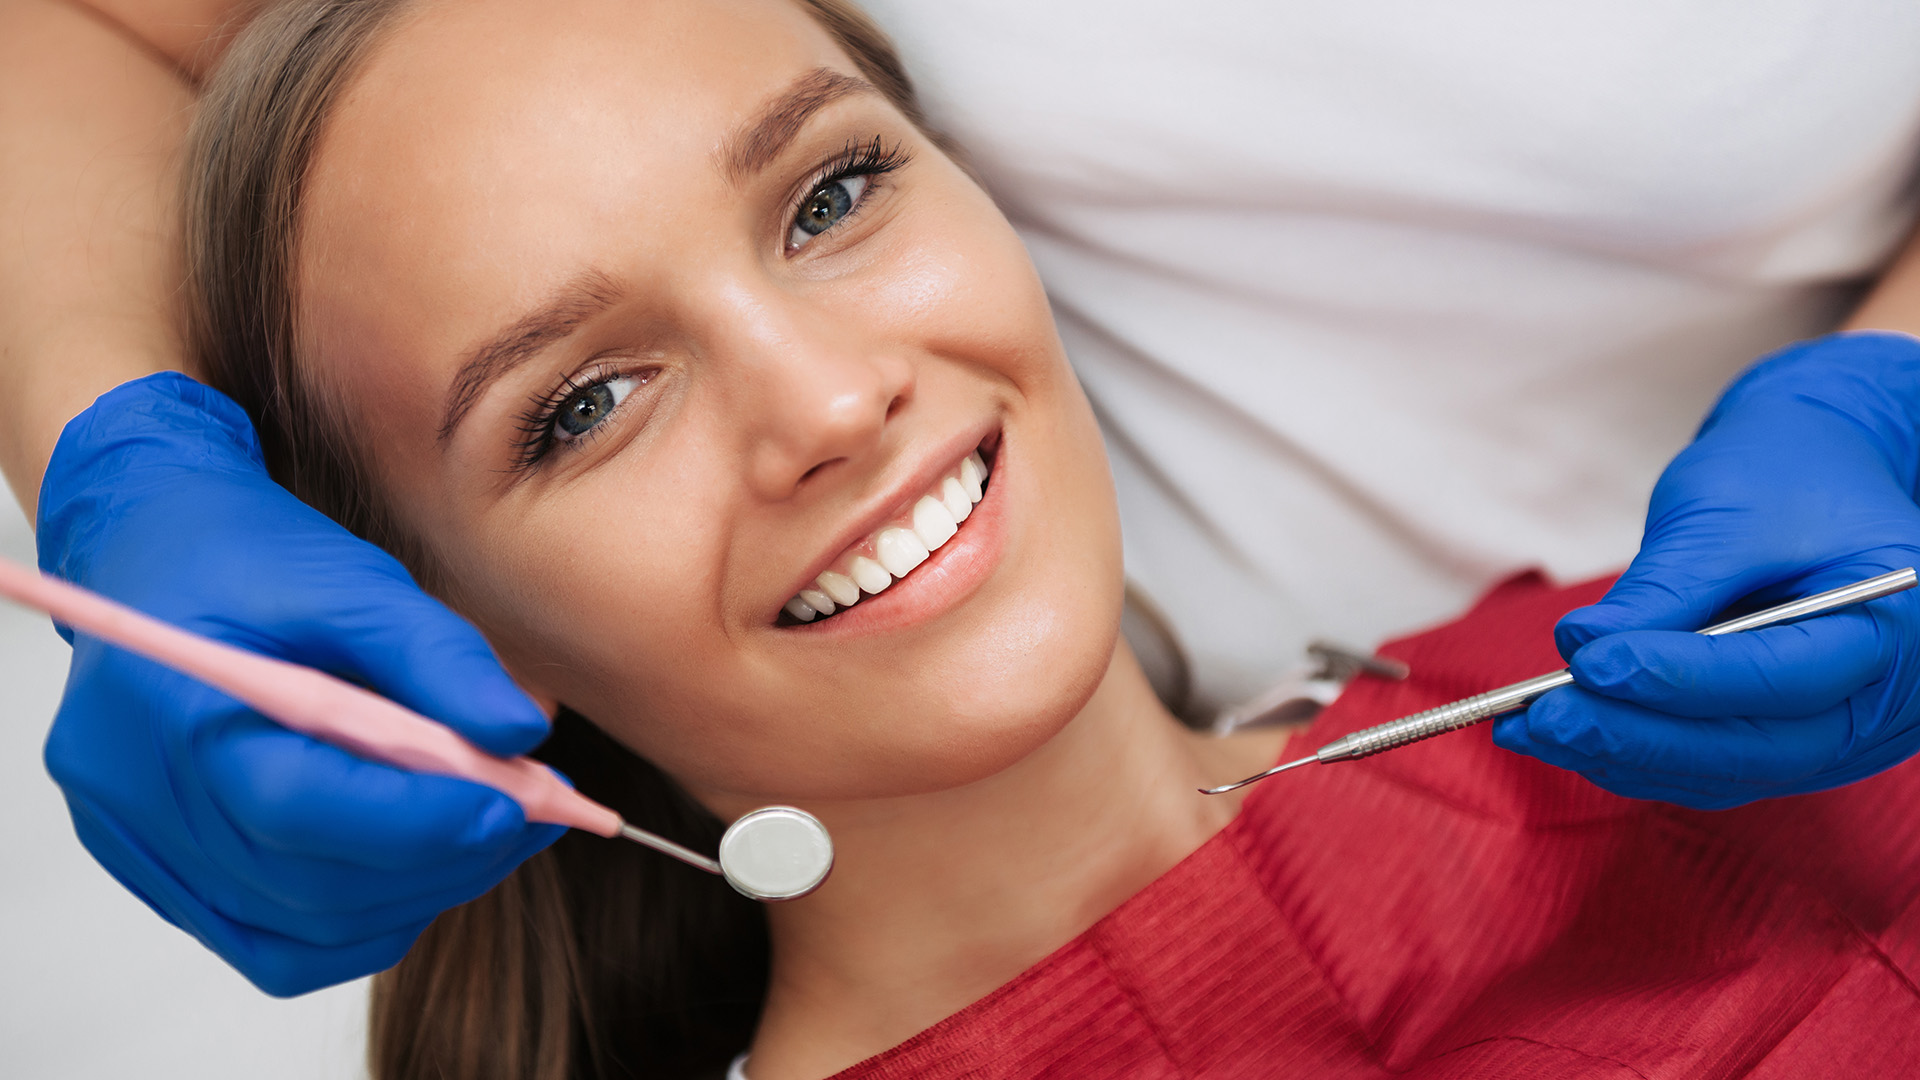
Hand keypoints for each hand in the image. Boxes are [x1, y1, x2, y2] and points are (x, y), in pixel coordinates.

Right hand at [36, 373, 563, 994]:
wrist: (149, 552)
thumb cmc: (242, 558)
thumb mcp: (350, 578)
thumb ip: (437, 656)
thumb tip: (521, 735)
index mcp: (170, 709)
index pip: (299, 805)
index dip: (420, 819)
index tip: (519, 803)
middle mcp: (138, 800)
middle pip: (311, 882)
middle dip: (442, 858)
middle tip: (535, 814)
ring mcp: (144, 851)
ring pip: (304, 931)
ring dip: (418, 893)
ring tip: (493, 828)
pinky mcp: (165, 877)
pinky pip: (275, 944)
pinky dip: (362, 920)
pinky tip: (421, 864)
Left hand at [1493, 331, 1919, 809]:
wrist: (1819, 474)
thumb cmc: (1785, 476)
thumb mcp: (1729, 509)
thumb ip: (1668, 587)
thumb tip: (1584, 650)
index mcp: (1897, 628)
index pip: (1785, 677)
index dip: (1681, 680)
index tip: (1590, 665)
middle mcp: (1886, 699)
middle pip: (1759, 746)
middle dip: (1638, 737)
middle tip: (1541, 718)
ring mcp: (1844, 733)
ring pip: (1728, 769)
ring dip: (1623, 756)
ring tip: (1528, 727)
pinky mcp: (1792, 742)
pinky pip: (1714, 767)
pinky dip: (1638, 756)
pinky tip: (1566, 733)